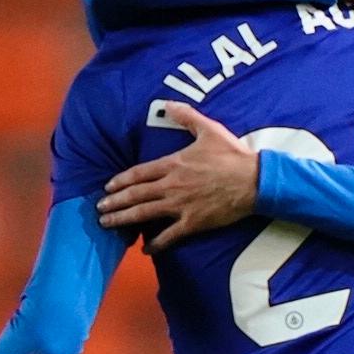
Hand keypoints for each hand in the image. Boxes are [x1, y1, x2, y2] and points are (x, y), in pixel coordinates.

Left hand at [98, 107, 262, 247]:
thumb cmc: (232, 155)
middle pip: (135, 195)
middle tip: (99, 209)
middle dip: (114, 202)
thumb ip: (186, 117)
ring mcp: (181, 206)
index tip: (108, 187)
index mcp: (173, 164)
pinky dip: (155, 244)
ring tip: (107, 224)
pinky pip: (169, 236)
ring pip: (144, 214)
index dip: (120, 180)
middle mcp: (172, 186)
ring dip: (123, 220)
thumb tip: (168, 103)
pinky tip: (144, 250)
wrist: (254, 181)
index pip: (138, 173)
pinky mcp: (193, 223)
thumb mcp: (209, 129)